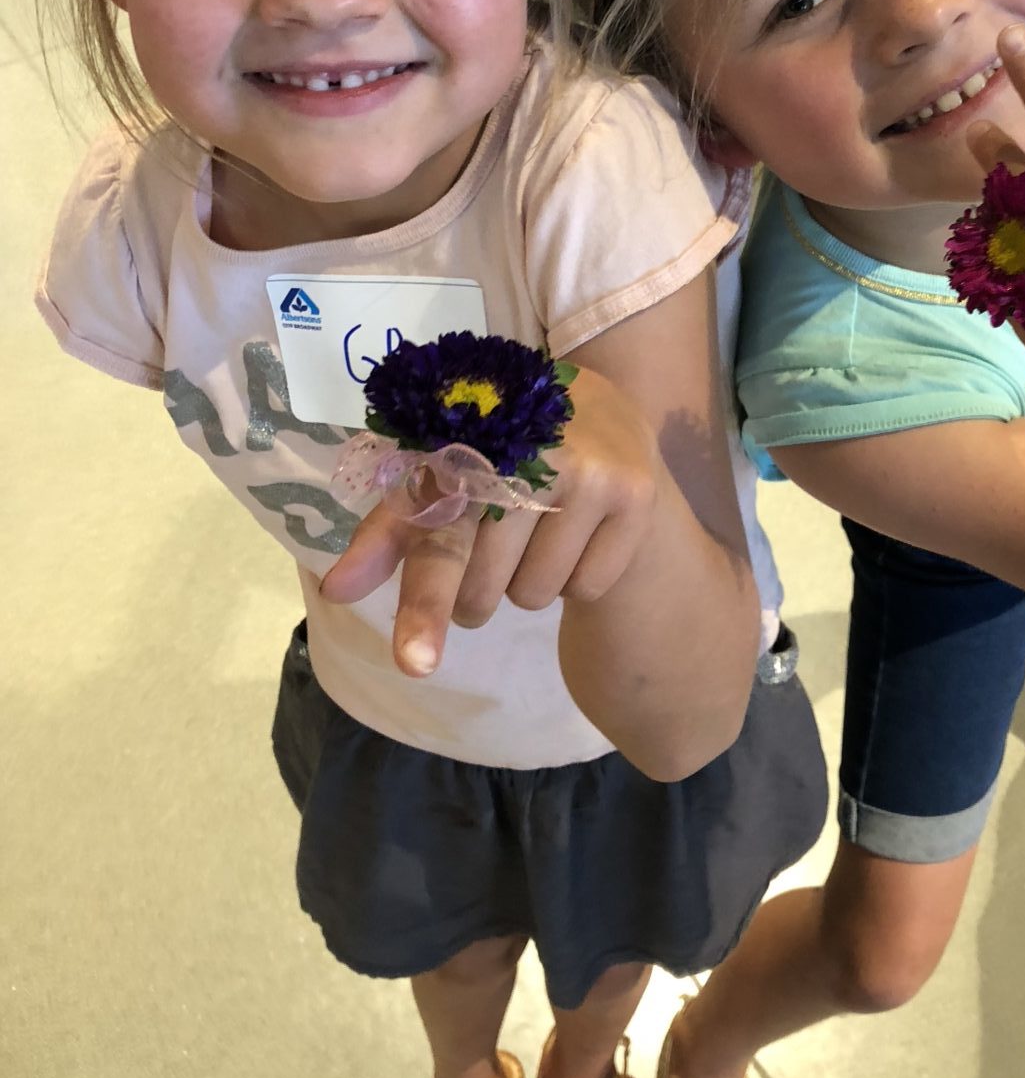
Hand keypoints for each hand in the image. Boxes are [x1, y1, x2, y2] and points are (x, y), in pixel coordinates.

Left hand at [320, 367, 661, 675]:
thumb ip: (391, 532)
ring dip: (528, 581)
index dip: (424, 600)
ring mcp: (590, 470)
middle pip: (483, 584)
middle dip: (475, 594)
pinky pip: (586, 587)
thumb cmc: (499, 452)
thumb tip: (336, 591)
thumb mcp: (441, 479)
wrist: (599, 413)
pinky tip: (581, 528)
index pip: (438, 534)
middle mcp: (530, 446)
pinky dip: (577, 574)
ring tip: (542, 525)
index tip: (414, 663)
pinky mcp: (636, 495)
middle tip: (493, 547)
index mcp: (468, 436)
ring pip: (533, 594)